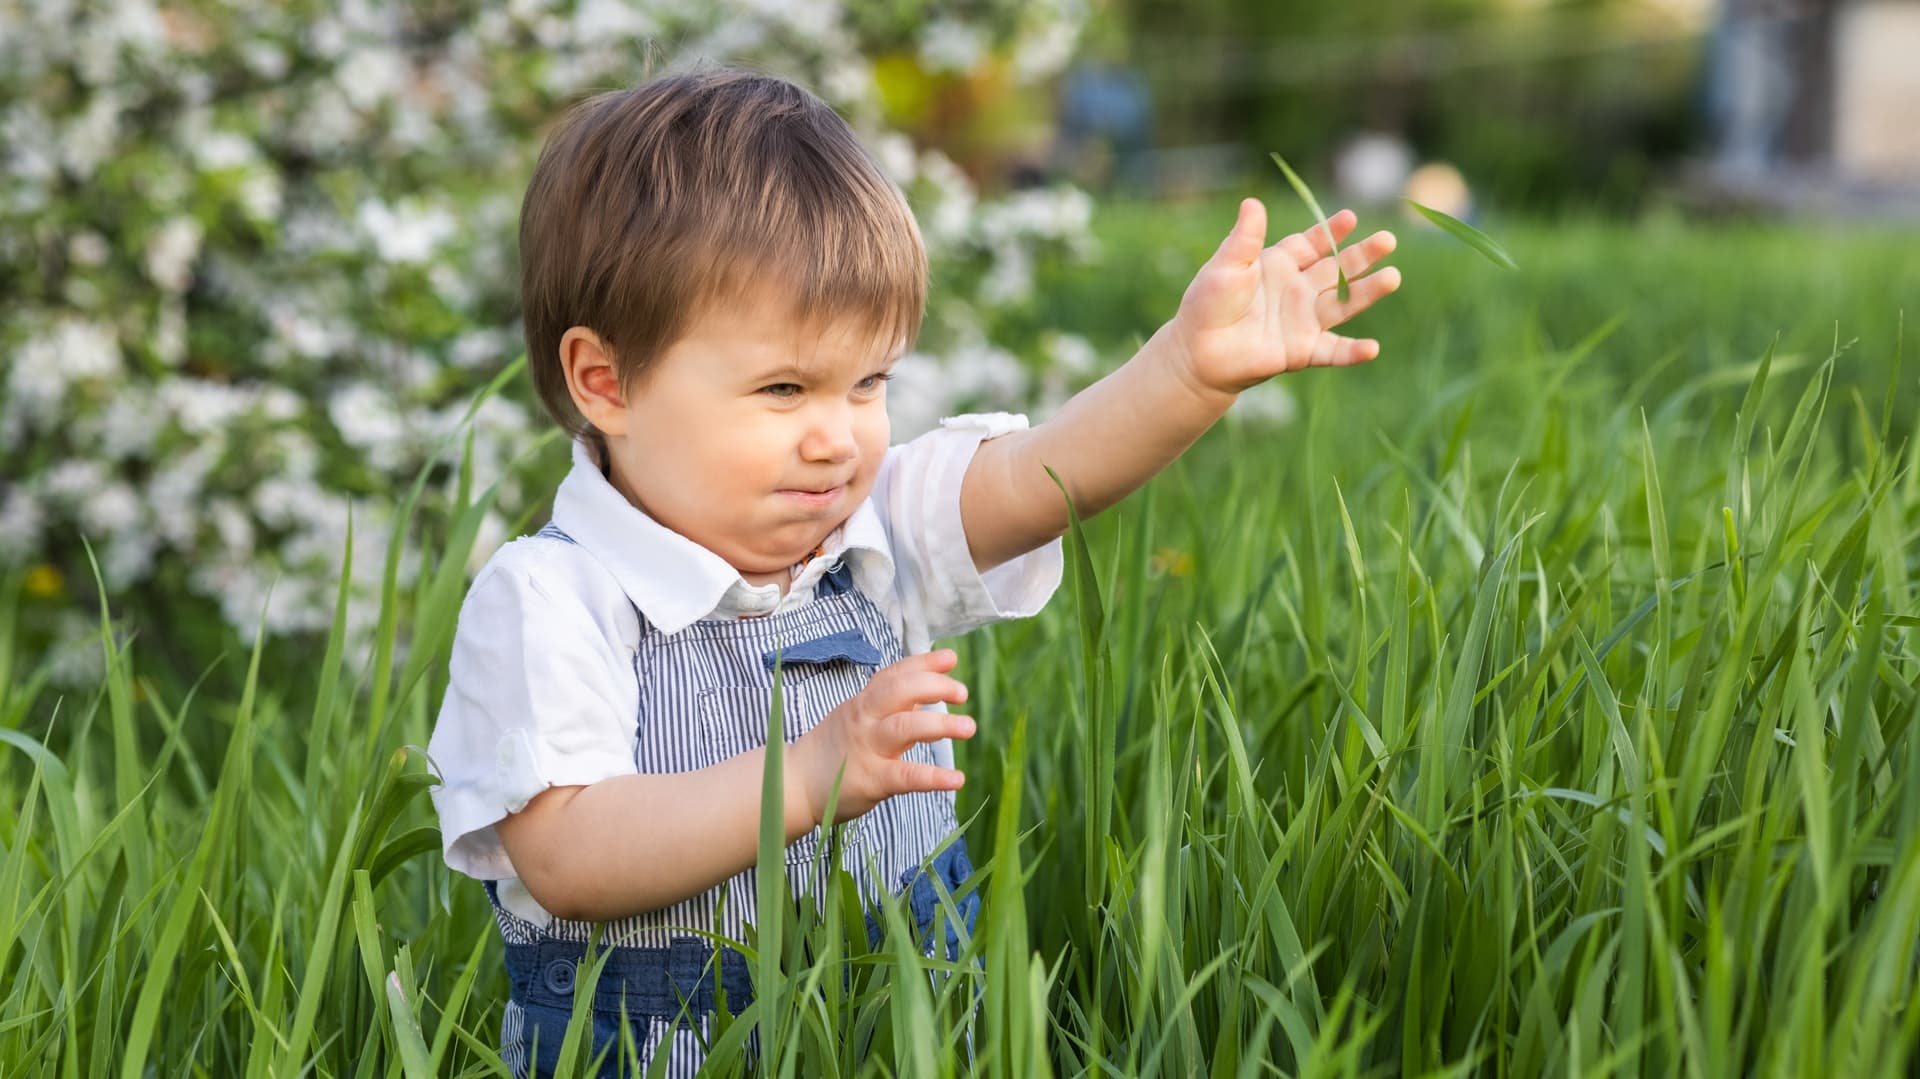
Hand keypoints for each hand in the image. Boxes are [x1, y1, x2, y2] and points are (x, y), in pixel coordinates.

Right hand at [791, 649, 973, 825]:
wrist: (795, 784)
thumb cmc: (833, 748)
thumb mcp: (859, 717)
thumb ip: (893, 703)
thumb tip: (931, 683)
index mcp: (864, 703)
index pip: (895, 675)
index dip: (924, 663)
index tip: (950, 658)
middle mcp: (865, 719)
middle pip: (899, 691)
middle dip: (934, 686)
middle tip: (962, 693)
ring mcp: (867, 748)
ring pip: (904, 728)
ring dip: (940, 726)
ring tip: (969, 727)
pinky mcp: (871, 780)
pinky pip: (906, 776)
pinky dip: (933, 777)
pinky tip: (957, 780)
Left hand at [1168, 199, 1401, 397]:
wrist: (1199, 351)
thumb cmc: (1208, 304)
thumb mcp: (1226, 266)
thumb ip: (1244, 238)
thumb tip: (1252, 202)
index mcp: (1280, 264)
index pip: (1313, 244)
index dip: (1331, 231)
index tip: (1351, 217)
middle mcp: (1298, 289)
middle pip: (1337, 269)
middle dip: (1362, 255)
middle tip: (1388, 240)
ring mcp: (1304, 320)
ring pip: (1343, 303)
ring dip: (1368, 292)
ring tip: (1393, 278)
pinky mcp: (1302, 351)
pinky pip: (1332, 351)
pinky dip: (1352, 352)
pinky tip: (1372, 349)